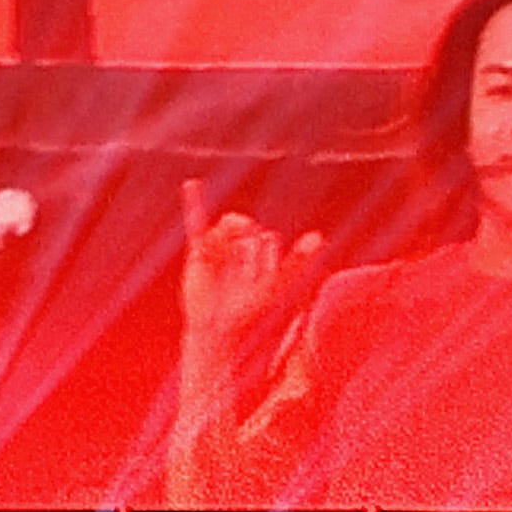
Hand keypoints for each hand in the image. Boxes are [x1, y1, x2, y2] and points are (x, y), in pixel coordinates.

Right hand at [173, 207, 327, 365]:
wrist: (217, 327)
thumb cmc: (250, 312)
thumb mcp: (276, 282)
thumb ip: (297, 260)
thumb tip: (319, 235)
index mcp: (260, 260)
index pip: (268, 241)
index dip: (267, 252)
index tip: (263, 267)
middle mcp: (240, 255)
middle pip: (248, 231)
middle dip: (247, 236)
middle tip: (245, 248)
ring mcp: (220, 253)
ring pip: (228, 228)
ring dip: (231, 230)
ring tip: (233, 237)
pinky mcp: (199, 255)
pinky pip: (196, 225)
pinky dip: (194, 204)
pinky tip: (191, 184)